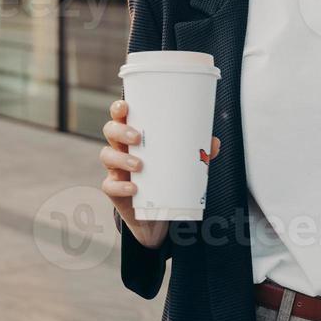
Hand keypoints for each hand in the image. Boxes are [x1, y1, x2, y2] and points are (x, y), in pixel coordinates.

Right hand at [100, 99, 219, 249]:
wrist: (157, 213)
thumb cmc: (165, 177)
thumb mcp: (181, 162)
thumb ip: (197, 152)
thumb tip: (214, 143)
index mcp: (134, 137)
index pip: (121, 117)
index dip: (118, 109)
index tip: (126, 106)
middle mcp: (121, 149)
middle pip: (110, 131)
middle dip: (120, 131)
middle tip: (137, 138)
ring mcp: (115, 170)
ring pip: (106, 156)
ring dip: (120, 158)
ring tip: (139, 165)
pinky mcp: (115, 191)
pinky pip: (109, 186)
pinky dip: (120, 186)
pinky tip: (133, 188)